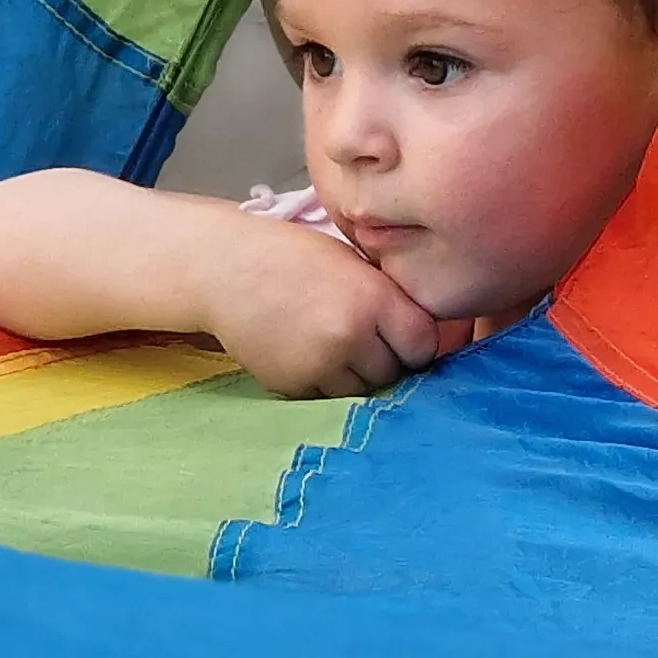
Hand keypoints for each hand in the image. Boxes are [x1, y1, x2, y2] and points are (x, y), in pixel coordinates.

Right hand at [195, 222, 458, 398]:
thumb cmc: (294, 257)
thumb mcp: (353, 264)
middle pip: (395, 375)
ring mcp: (319, 366)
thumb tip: (432, 341)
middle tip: (367, 342)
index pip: (423, 347)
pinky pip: (328, 400)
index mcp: (372, 299)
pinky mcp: (292, 387)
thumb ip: (389, 301)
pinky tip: (309, 355)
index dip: (417, 344)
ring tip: (336, 348)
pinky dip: (326, 385)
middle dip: (388, 363)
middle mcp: (349, 336)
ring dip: (358, 378)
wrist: (224, 269)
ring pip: (363, 393)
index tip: (404, 336)